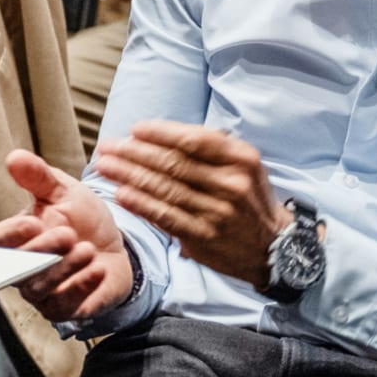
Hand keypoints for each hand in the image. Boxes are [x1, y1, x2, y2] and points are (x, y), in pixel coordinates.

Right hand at [0, 150, 132, 321]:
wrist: (118, 246)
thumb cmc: (83, 218)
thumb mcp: (64, 191)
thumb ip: (38, 177)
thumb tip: (14, 157)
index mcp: (16, 239)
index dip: (9, 235)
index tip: (32, 222)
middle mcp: (22, 270)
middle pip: (17, 268)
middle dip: (42, 251)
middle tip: (67, 234)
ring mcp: (42, 293)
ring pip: (41, 288)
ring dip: (64, 269)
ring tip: (87, 250)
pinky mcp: (64, 310)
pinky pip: (66, 305)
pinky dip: (82, 287)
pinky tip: (98, 269)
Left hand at [95, 120, 285, 288]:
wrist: (273, 248)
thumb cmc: (249, 199)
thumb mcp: (245, 165)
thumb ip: (212, 149)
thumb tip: (165, 133)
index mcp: (241, 159)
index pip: (194, 140)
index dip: (160, 133)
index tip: (134, 129)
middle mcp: (231, 184)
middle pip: (174, 163)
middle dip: (134, 152)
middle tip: (107, 145)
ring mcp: (217, 212)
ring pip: (165, 188)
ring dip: (129, 175)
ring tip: (104, 166)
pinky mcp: (204, 237)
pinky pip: (165, 216)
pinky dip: (141, 204)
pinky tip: (121, 194)